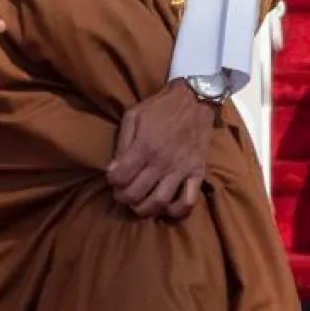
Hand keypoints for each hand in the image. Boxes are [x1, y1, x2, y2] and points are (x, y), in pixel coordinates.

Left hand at [106, 84, 214, 220]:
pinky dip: (176, 211)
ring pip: (159, 203)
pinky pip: (189, 201)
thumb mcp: (133, 116)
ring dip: (143, 209)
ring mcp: (182, 170)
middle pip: (135, 194)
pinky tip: (166, 207)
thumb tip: (112, 169)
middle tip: (122, 193)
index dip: (111, 181)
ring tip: (139, 203)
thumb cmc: (160, 107)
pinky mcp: (198, 173)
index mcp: (144, 146)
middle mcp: (162, 162)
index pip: (119, 178)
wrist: (195, 99)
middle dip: (123, 198)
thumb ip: (122, 143)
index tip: (113, 177)